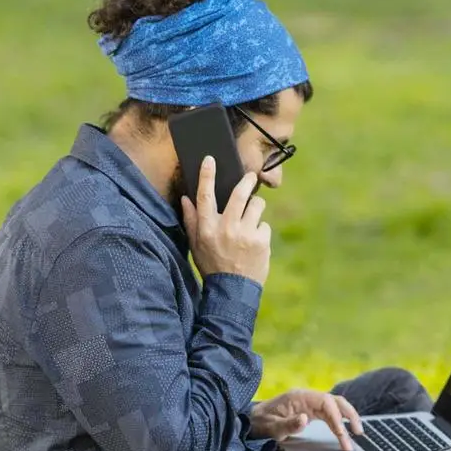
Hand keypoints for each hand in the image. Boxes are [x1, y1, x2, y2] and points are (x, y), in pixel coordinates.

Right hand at [181, 156, 270, 285]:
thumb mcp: (196, 246)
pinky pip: (264, 225)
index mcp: (207, 228)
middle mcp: (226, 228)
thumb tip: (186, 199)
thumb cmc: (212, 266)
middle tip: (250, 177)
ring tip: (251, 221)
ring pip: (257, 206)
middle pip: (239, 194)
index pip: (205, 196)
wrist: (233, 290)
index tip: (210, 159)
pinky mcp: (261, 241)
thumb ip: (191, 221)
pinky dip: (261, 231)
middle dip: (247, 181)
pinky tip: (255, 243)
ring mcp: (245, 234)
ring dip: (256, 209)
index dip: (207, 175)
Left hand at [249, 389, 364, 450]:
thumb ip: (288, 424)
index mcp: (299, 397)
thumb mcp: (271, 428)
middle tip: (359, 432)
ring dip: (346, 418)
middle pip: (334, 401)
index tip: (341, 433)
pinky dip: (338, 421)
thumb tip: (305, 419)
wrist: (251, 422)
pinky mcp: (308, 411)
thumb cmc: (260, 424)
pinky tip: (344, 431)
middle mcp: (306, 397)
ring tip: (357, 434)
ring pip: (334, 407)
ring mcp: (308, 404)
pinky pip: (328, 414)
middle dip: (349, 415)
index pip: (325, 402)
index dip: (336, 417)